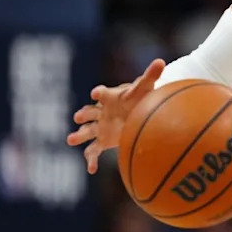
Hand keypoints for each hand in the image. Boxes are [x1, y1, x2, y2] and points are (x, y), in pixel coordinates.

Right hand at [66, 59, 165, 173]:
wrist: (138, 112)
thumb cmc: (140, 97)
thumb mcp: (145, 87)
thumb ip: (150, 75)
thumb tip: (160, 61)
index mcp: (110, 97)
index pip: (102, 93)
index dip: (99, 92)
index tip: (96, 93)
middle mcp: (102, 111)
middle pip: (89, 112)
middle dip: (83, 114)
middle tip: (79, 117)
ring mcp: (100, 126)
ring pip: (86, 131)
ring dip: (78, 135)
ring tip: (71, 140)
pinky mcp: (103, 140)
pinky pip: (93, 151)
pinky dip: (91, 160)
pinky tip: (91, 170)